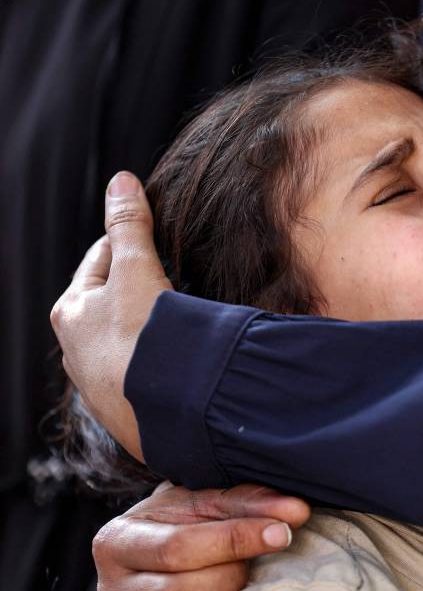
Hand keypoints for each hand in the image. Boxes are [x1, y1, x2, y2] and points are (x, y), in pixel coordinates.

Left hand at [50, 171, 171, 460]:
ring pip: (126, 341)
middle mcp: (75, 349)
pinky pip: (142, 374)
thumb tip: (121, 180)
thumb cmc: (143, 339)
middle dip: (142, 288)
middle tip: (177, 279)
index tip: (159, 238)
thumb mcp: (138, 270)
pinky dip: (158, 362)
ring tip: (183, 323)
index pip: (101, 259)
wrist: (164, 410)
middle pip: (113, 302)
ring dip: (149, 330)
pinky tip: (180, 360)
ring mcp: (99, 383)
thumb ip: (130, 226)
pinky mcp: (125, 410)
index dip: (132, 242)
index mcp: (70, 311)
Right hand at [94, 482, 310, 590]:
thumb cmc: (189, 522)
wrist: (163, 547)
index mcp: (119, 538)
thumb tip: (297, 512)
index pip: (178, 547)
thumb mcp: (212, 502)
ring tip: (233, 589)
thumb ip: (253, 503)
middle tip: (251, 565)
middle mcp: (110, 586)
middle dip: (227, 579)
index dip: (235, 541)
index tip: (281, 533)